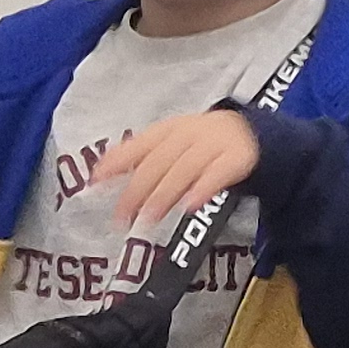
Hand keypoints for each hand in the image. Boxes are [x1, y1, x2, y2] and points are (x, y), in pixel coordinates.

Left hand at [98, 109, 262, 237]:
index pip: (139, 145)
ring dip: (164, 194)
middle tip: (123, 215)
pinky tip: (190, 206)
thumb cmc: (202, 143)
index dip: (117, 162)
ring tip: (149, 217)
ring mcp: (214, 145)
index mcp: (169, 129)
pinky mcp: (237, 158)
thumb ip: (139, 156)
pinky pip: (218, 174)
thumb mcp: (171, 142)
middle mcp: (189, 134)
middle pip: (159, 162)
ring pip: (184, 169)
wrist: (252, 132)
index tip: (96, 181)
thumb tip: (99, 173)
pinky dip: (203, 189)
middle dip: (138, 189)